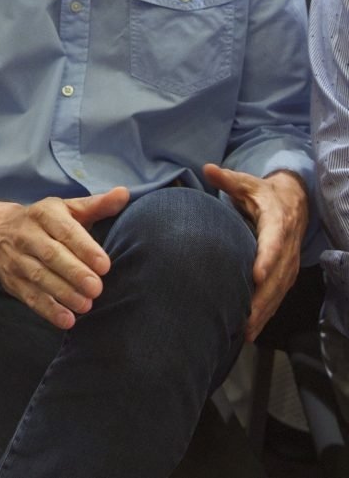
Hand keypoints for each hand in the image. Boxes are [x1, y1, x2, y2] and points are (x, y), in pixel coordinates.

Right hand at [0, 187, 129, 329]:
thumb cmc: (45, 222)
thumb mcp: (68, 209)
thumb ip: (97, 205)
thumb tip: (124, 194)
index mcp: (43, 214)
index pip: (64, 230)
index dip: (84, 247)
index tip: (104, 265)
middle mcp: (26, 235)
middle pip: (50, 254)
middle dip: (73, 272)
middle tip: (97, 288)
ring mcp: (16, 259)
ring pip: (38, 276)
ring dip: (62, 293)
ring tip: (86, 305)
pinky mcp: (11, 281)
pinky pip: (28, 296)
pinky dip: (47, 309)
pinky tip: (66, 320)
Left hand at [204, 164, 307, 340]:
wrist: (292, 202)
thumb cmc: (261, 193)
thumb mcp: (246, 183)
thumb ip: (228, 179)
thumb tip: (208, 168)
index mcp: (278, 222)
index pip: (273, 243)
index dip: (267, 259)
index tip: (256, 275)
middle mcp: (286, 246)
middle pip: (277, 276)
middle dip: (262, 298)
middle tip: (244, 317)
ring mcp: (288, 263)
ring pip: (278, 291)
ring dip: (263, 312)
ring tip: (244, 330)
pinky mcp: (285, 274)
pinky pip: (277, 296)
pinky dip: (265, 313)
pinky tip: (250, 330)